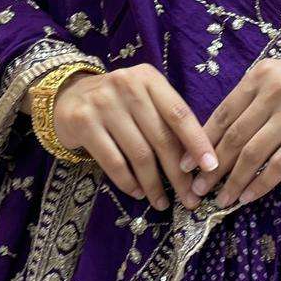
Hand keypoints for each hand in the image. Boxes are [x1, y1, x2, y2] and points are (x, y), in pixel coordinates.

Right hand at [48, 63, 219, 211]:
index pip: (179, 113)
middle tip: (190, 199)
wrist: (68, 95)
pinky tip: (137, 193)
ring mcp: (103, 103)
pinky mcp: (84, 122)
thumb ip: (167, 120)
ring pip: (139, 154)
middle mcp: (127, 86)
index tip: (211, 168)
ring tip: (162, 202)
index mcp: (149, 78)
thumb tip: (198, 161)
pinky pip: (114, 162)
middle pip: (161, 138)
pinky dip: (129, 182)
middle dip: (178, 174)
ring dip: (154, 185)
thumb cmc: (118, 102)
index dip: (197, 142)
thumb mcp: (144, 99)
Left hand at [178, 58, 280, 209]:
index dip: (202, 141)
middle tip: (198, 188)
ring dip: (234, 180)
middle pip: (235, 135)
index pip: (224, 112)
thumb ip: (249, 103)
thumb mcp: (276, 81)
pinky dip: (260, 183)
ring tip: (222, 199)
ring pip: (254, 152)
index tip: (186, 164)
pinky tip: (248, 196)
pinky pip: (280, 164)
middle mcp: (274, 90)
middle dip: (213, 166)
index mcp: (260, 76)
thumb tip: (213, 142)